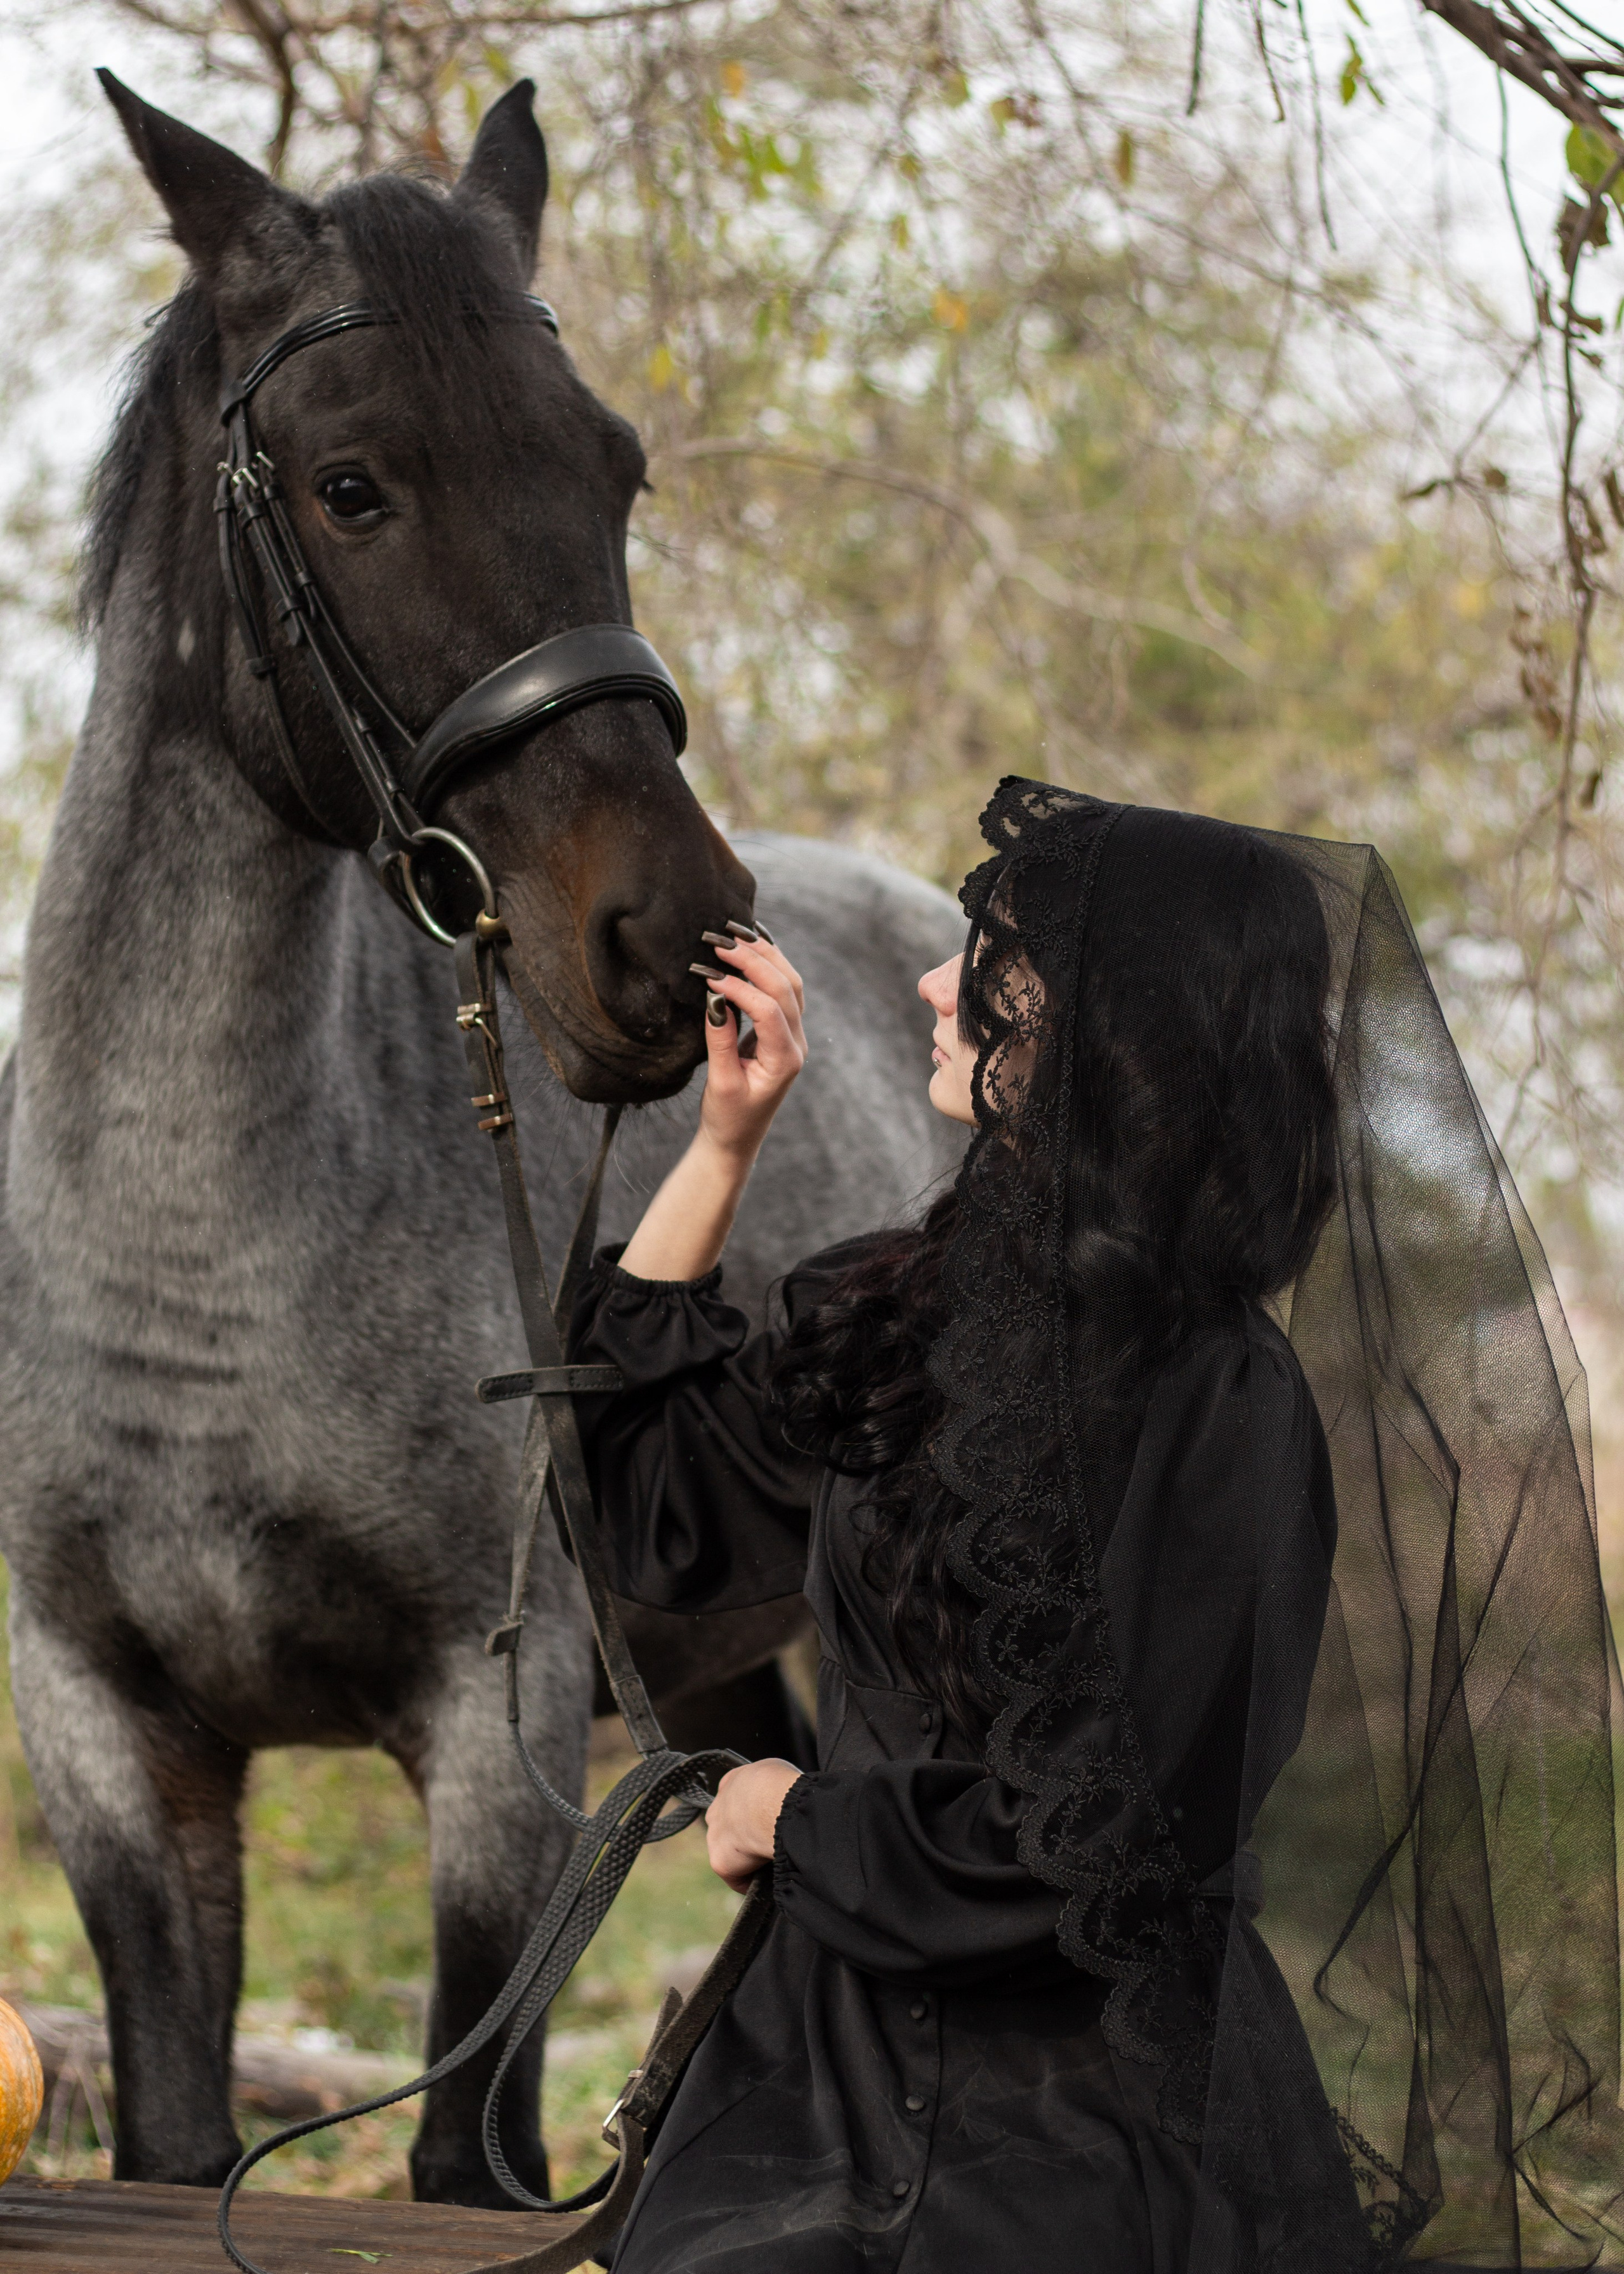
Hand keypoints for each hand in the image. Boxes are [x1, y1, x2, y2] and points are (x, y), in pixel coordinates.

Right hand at [697, 938, 806, 1162]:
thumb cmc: (727, 1118)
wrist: (736, 1139)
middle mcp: (796, 1044)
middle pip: (786, 989)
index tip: (708, 975)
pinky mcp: (782, 1031)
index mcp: (785, 1060)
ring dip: (765, 956)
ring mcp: (793, 1036)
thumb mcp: (721, 1084)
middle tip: (721, 942)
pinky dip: (769, 965)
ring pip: (790, 984)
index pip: (768, 1011)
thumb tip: (715, 998)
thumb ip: (721, 1041)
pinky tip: (751, 947)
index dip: (739, 988)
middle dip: (755, 961)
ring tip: (735, 935)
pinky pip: (783, 990)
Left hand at [704, 1757, 802, 1892]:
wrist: (773, 1804)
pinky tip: (770, 1880)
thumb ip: (768, 1785)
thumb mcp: (775, 1772)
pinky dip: (753, 1882)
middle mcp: (717, 1809)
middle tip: (772, 1842)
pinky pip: (737, 1878)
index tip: (769, 1822)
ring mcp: (715, 1836)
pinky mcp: (720, 1862)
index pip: (737, 1801)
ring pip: (732, 1852)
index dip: (754, 1813)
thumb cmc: (780, 1785)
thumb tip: (778, 1800)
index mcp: (731, 1783)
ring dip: (750, 1858)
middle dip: (747, 1836)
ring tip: (774, 1861)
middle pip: (729, 1827)